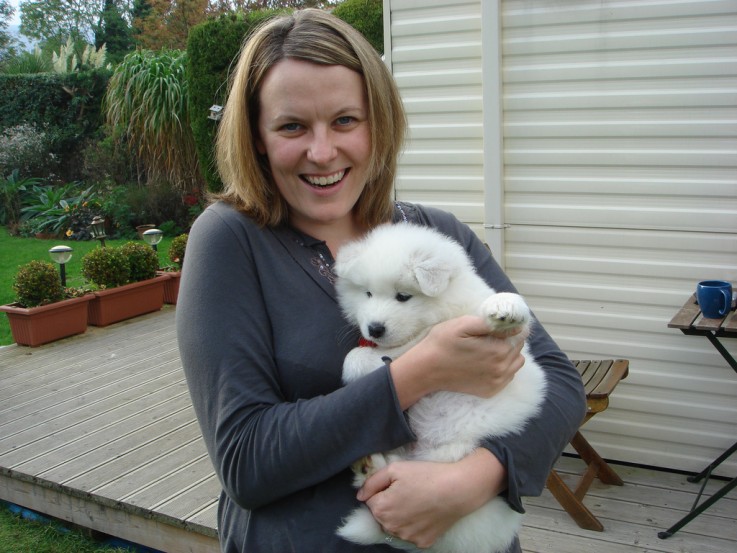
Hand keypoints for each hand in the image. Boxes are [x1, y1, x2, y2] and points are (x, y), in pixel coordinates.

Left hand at [356, 449, 504, 547]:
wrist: (457, 489)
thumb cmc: (426, 475)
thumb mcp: (395, 469)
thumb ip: (372, 482)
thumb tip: (360, 495)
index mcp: (381, 509)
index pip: (371, 500)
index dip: (383, 490)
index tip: (399, 484)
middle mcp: (391, 527)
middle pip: (382, 515)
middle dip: (390, 503)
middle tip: (409, 491)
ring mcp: (407, 537)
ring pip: (396, 525)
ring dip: (401, 516)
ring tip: (418, 501)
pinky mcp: (423, 542)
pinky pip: (412, 534)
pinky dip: (416, 525)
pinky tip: (426, 512)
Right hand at [390, 315, 525, 409]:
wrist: (426, 369)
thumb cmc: (443, 343)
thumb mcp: (464, 324)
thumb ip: (492, 323)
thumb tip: (516, 325)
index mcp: (499, 350)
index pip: (520, 334)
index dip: (510, 327)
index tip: (496, 326)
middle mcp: (503, 368)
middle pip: (518, 348)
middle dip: (508, 340)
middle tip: (488, 337)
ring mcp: (497, 382)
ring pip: (516, 363)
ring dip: (508, 354)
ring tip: (488, 350)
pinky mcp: (490, 391)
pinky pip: (507, 377)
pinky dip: (502, 368)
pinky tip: (485, 363)